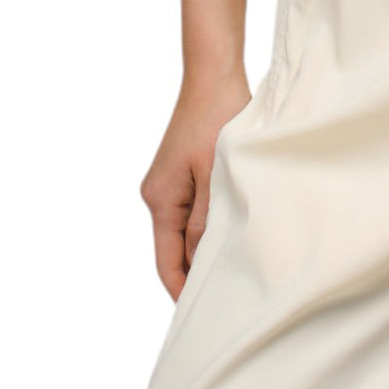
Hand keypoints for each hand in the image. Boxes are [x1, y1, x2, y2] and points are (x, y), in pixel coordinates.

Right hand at [139, 65, 251, 299]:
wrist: (214, 75)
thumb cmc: (217, 118)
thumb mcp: (215, 174)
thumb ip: (205, 220)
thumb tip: (198, 259)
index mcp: (160, 199)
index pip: (166, 261)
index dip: (182, 289)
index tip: (202, 312)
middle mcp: (157, 194)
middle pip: (173, 248)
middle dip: (194, 271)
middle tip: (225, 294)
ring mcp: (167, 183)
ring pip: (183, 230)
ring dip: (202, 246)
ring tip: (231, 266)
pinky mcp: (180, 171)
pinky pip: (190, 210)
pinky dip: (205, 225)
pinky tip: (227, 231)